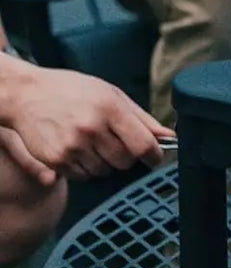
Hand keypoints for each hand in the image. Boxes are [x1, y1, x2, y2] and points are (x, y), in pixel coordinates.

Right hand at [0, 64, 170, 179]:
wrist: (25, 94)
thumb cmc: (71, 91)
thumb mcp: (110, 94)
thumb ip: (141, 118)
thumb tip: (169, 137)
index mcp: (109, 108)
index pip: (144, 145)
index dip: (154, 155)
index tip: (153, 156)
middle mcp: (91, 128)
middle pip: (126, 161)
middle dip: (126, 156)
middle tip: (113, 142)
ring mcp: (72, 145)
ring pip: (106, 171)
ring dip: (104, 162)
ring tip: (91, 142)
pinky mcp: (56, 160)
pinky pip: (84, 176)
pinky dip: (85, 168)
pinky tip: (76, 149)